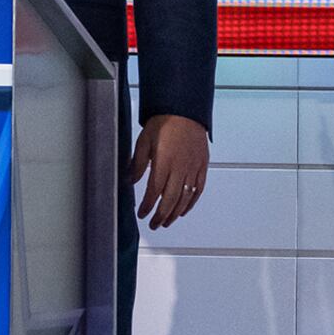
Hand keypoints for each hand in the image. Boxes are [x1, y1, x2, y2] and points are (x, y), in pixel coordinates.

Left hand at [128, 113, 209, 229]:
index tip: (142, 214)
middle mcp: (180, 167)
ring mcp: (193, 167)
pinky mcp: (202, 166)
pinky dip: (191, 203)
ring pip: (185, 197)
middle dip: (161, 215)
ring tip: (167, 222)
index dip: (148, 206)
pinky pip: (198, 189)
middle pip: (171, 199)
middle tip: (154, 225)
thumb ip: (137, 163)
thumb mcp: (143, 141)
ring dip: (175, 213)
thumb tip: (131, 181)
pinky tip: (184, 210)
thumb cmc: (164, 122)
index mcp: (164, 161)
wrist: (184, 110)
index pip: (154, 191)